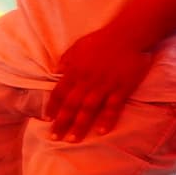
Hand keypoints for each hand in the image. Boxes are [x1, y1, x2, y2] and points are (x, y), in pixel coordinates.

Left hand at [37, 25, 151, 143]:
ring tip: (73, 140)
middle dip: (61, 122)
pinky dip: (107, 120)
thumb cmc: (102, 39)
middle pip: (71, 105)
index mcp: (74, 70)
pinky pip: (112, 107)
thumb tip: (54, 72)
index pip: (59, 92)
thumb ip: (66, 60)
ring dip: (80, 126)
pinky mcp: (122, 88)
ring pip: (88, 109)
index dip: (52, 107)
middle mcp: (86, 80)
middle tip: (54, 138)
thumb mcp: (78, 46)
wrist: (129, 34)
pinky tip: (101, 132)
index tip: (46, 120)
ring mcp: (104, 85)